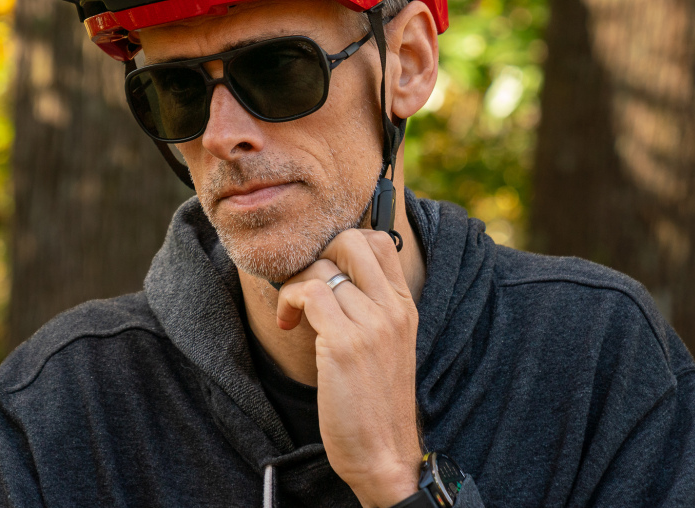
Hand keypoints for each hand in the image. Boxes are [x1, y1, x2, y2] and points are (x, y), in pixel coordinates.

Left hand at [275, 229, 421, 507]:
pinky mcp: (345, 343)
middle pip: (352, 240)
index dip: (343, 246)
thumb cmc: (376, 405)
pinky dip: (290, 300)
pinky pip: (309, 292)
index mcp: (405, 307)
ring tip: (292, 315)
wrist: (384, 454)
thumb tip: (332, 278)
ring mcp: (371, 324)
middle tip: (307, 286)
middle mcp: (392, 309)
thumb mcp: (386, 347)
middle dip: (318, 254)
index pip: (380, 241)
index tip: (325, 273)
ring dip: (295, 285)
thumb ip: (371, 311)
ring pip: (321, 268)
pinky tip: (288, 324)